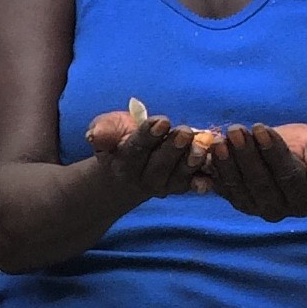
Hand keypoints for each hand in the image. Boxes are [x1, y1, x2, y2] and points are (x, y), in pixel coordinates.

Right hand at [79, 107, 204, 201]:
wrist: (127, 170)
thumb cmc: (119, 140)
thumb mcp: (107, 130)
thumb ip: (103, 130)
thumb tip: (94, 134)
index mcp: (124, 163)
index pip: (136, 149)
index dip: (148, 135)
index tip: (161, 121)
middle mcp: (143, 179)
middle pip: (159, 165)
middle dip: (173, 148)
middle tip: (184, 131)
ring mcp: (164, 185)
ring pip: (179, 176)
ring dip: (191, 163)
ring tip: (201, 147)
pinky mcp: (182, 186)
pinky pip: (194, 185)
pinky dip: (204, 181)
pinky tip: (212, 176)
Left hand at [196, 122, 306, 221]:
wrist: (300, 162)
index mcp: (305, 199)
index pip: (287, 175)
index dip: (273, 152)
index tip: (261, 128)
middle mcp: (280, 210)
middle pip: (260, 182)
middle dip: (246, 155)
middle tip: (235, 130)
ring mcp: (257, 209)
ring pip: (239, 187)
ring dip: (226, 163)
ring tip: (219, 140)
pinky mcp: (238, 202)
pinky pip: (224, 189)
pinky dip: (214, 171)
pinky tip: (207, 152)